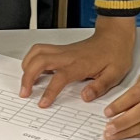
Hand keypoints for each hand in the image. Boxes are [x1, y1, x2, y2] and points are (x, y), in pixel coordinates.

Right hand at [20, 18, 134, 106]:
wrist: (114, 36)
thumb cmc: (115, 53)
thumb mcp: (115, 74)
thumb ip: (100, 86)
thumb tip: (85, 96)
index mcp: (80, 64)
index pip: (59, 77)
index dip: (49, 91)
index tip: (42, 103)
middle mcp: (67, 55)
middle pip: (39, 61)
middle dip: (27, 77)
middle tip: (24, 93)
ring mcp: (62, 51)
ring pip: (36, 52)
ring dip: (26, 67)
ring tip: (25, 82)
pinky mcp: (60, 49)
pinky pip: (40, 50)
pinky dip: (31, 60)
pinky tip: (32, 70)